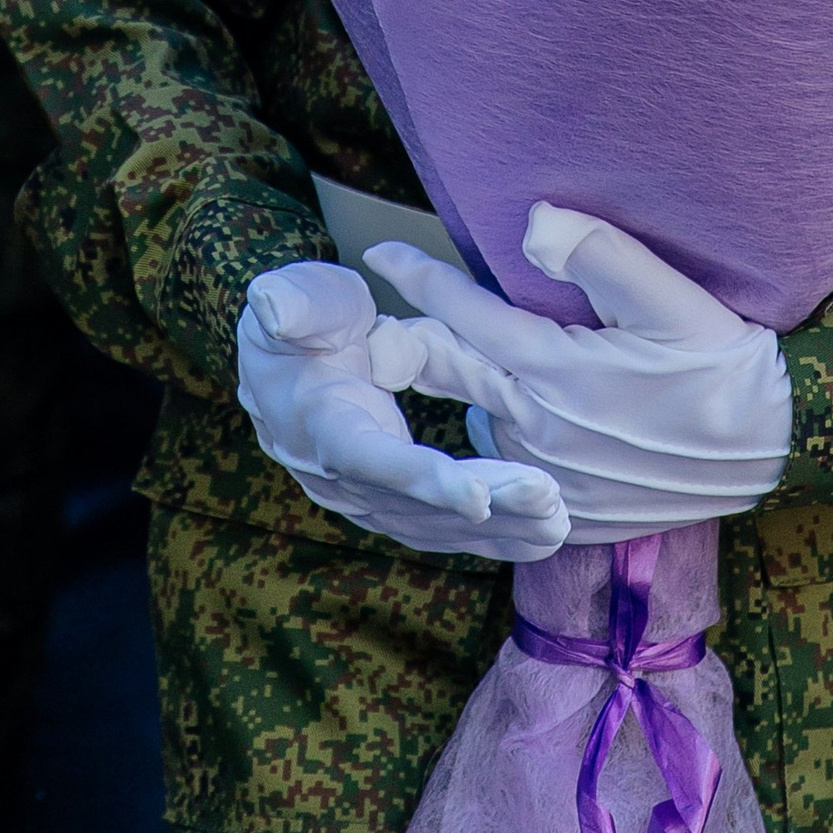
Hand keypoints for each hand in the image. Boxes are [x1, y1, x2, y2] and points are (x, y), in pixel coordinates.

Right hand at [238, 259, 567, 560]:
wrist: (286, 365)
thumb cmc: (300, 320)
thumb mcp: (293, 299)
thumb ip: (292, 303)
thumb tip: (274, 305)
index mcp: (322, 426)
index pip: (372, 459)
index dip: (422, 480)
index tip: (479, 496)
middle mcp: (344, 478)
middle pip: (419, 504)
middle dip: (486, 509)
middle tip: (548, 499)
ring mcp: (369, 497)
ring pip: (438, 525)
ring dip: (499, 529)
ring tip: (558, 520)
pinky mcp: (394, 504)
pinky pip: (445, 528)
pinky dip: (494, 534)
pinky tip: (545, 533)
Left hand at [377, 205, 790, 541]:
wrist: (778, 454)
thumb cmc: (727, 367)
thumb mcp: (678, 299)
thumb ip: (602, 255)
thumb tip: (531, 222)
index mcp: (556, 370)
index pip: (466, 314)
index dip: (419, 279)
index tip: (378, 254)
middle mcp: (539, 428)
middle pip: (451, 371)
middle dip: (410, 338)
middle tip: (374, 321)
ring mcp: (550, 476)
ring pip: (478, 419)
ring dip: (462, 389)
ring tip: (447, 358)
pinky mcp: (569, 510)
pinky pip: (509, 466)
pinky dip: (499, 434)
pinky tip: (513, 414)